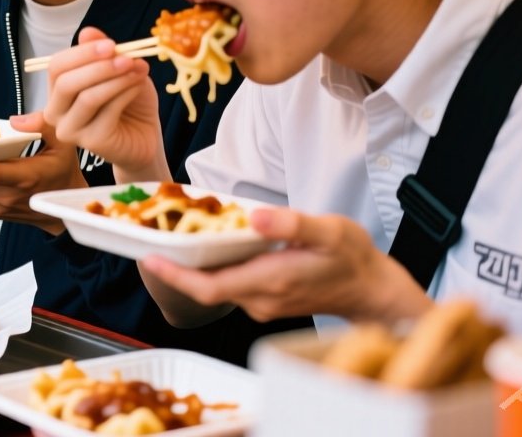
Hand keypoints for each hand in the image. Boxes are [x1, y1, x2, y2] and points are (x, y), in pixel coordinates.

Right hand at [42, 27, 167, 180]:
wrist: (146, 137)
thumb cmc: (129, 102)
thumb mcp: (118, 70)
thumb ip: (102, 54)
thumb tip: (87, 32)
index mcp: (57, 91)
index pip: (56, 67)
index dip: (82, 53)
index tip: (111, 44)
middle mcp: (56, 112)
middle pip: (65, 83)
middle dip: (97, 66)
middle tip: (126, 57)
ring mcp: (71, 130)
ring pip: (87, 98)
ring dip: (115, 79)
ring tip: (138, 69)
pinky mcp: (92, 143)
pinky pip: (107, 112)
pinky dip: (126, 93)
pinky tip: (139, 85)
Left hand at [141, 208, 432, 324]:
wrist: (373, 292)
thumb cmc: (353, 259)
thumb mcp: (330, 232)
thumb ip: (292, 224)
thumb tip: (256, 217)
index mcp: (269, 282)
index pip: (208, 287)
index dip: (175, 276)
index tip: (148, 257)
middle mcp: (259, 299)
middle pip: (204, 286)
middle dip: (174, 266)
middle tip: (148, 236)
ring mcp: (262, 302)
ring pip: (216, 286)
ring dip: (192, 266)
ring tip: (168, 235)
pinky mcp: (266, 299)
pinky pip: (230, 285)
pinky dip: (213, 267)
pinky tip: (207, 244)